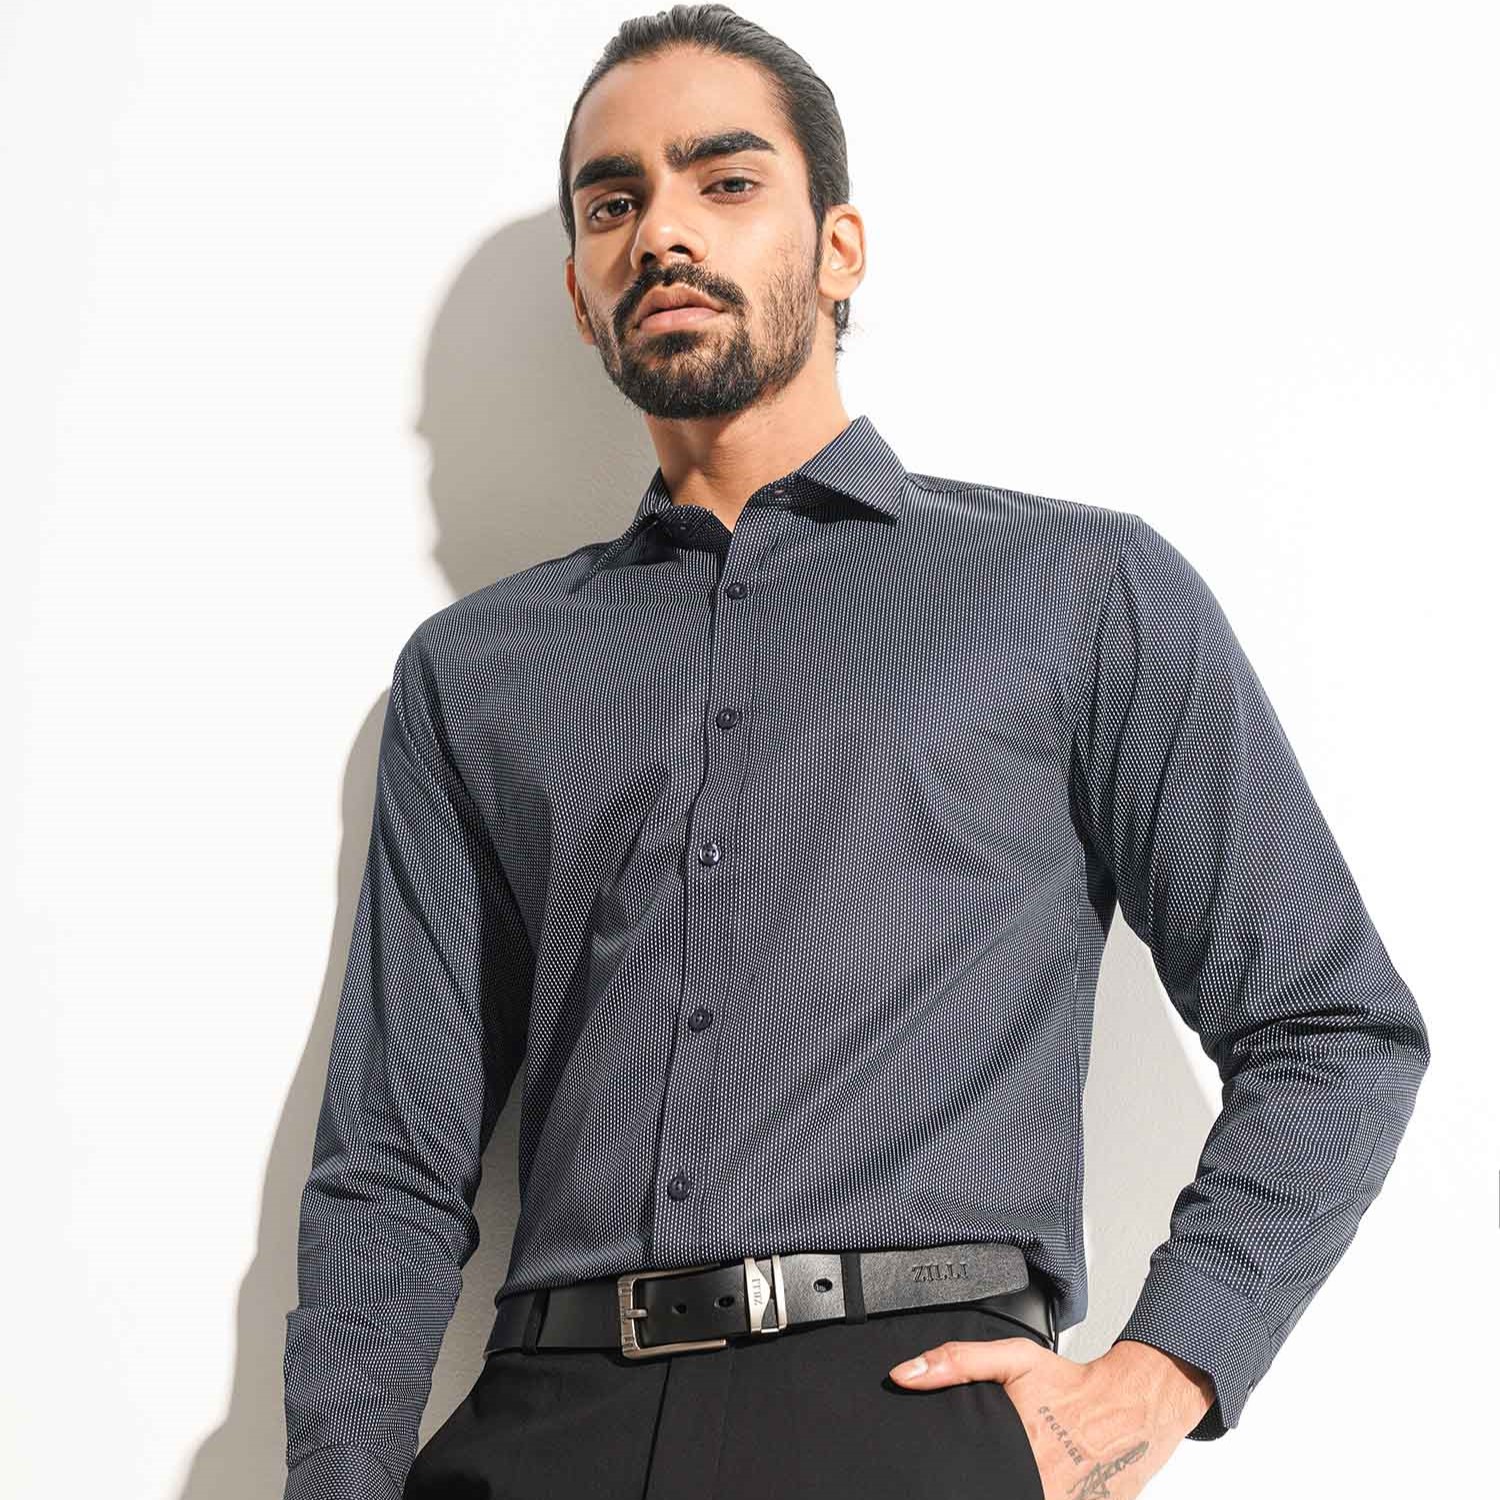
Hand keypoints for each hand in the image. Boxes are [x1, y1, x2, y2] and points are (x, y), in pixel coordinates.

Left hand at [887, 1334, 1214, 1497]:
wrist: (1131, 1407)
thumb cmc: (1070, 1385)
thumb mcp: (1013, 1360)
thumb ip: (957, 1362)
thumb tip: (902, 1376)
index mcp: (1019, 1455)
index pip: (972, 1485)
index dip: (954, 1485)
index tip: (940, 1482)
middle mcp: (1042, 1487)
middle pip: (996, 1492)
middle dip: (981, 1486)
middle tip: (983, 1471)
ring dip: (1010, 1490)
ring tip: (1002, 1476)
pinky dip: (1039, 1495)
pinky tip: (1033, 1481)